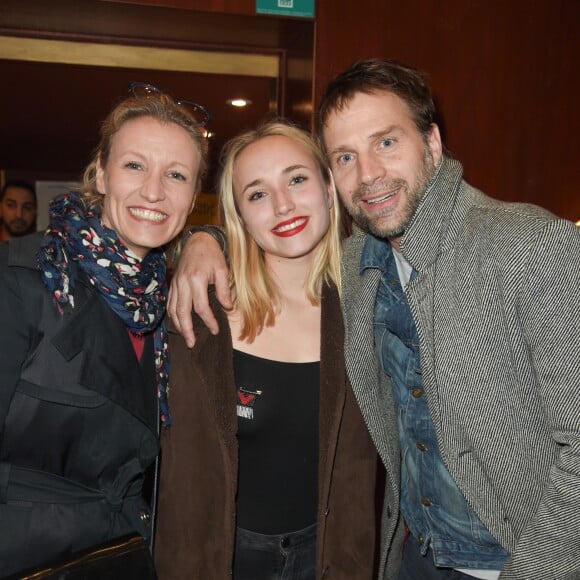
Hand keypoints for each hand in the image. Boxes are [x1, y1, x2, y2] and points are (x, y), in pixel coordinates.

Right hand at [167, 231, 231, 346]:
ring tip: (186, 337)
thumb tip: (227, 307)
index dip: (208, 321)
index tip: (215, 330)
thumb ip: (224, 289)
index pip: (201, 307)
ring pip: (173, 309)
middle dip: (187, 330)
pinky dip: (173, 315)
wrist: (198, 240)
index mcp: (196, 280)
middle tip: (192, 344)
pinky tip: (178, 323)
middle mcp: (182, 283)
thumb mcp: (223, 269)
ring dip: (178, 325)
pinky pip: (170, 302)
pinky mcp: (173, 283)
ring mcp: (175, 284)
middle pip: (182, 312)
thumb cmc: (212, 254)